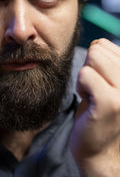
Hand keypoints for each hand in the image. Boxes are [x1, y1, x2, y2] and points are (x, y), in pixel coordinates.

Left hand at [70, 38, 119, 176]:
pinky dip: (81, 87)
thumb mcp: (108, 80)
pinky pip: (85, 74)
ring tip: (93, 95)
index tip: (100, 82)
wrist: (100, 150)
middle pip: (97, 49)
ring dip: (85, 77)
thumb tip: (97, 42)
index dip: (94, 63)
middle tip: (95, 90)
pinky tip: (88, 101)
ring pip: (93, 59)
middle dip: (90, 68)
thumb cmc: (99, 112)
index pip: (105, 44)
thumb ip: (107, 60)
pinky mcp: (111, 102)